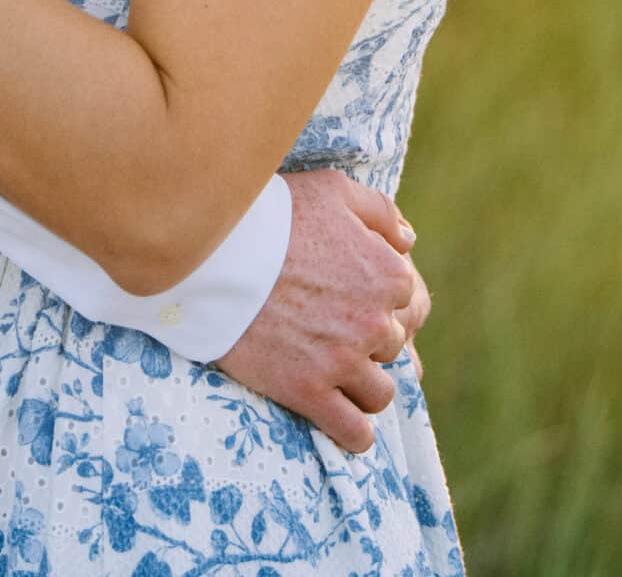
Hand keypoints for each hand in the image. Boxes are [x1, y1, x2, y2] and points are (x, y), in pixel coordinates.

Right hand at [213, 169, 422, 452]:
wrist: (213, 252)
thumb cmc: (273, 214)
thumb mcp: (333, 190)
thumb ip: (380, 213)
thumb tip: (408, 242)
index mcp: (386, 274)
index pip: (408, 300)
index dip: (379, 297)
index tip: (349, 293)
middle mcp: (373, 322)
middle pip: (392, 345)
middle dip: (368, 338)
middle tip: (330, 326)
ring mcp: (342, 361)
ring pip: (379, 393)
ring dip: (363, 384)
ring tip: (334, 370)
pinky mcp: (308, 392)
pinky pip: (354, 432)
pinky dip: (353, 432)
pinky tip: (338, 416)